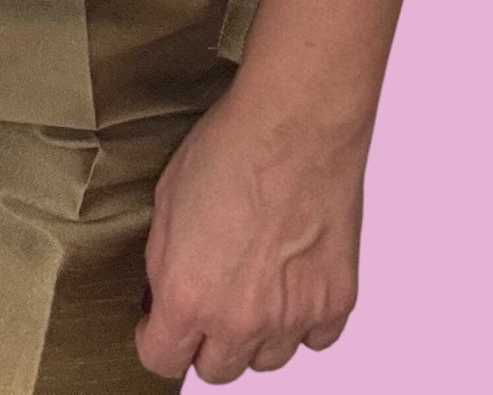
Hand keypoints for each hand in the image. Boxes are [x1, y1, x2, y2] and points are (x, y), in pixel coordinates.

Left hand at [134, 77, 366, 382]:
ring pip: (267, 360)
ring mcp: (292, 316)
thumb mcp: (166, 200)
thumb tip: (164, 295)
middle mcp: (240, 319)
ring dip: (256, 333)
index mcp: (189, 295)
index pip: (162, 360)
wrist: (295, 123)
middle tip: (210, 300)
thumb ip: (164, 263)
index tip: (160, 326)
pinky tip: (293, 280)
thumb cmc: (232, 147)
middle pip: (217, 370)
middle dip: (205, 340)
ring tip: (255, 282)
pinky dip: (304, 319)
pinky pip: (315, 338)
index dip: (156, 340)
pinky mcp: (335, 301)